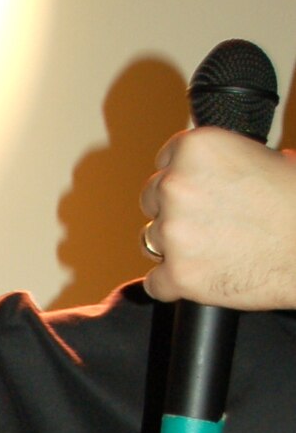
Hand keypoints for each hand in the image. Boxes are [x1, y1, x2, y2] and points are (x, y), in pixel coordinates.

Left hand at [140, 128, 295, 308]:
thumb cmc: (295, 202)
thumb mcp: (263, 157)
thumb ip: (225, 162)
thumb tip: (213, 173)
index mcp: (196, 148)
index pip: (165, 160)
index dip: (181, 177)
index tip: (196, 189)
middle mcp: (177, 185)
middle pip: (152, 199)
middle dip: (173, 210)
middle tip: (206, 221)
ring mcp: (174, 232)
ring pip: (151, 240)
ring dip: (172, 246)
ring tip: (209, 249)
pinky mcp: (178, 274)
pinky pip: (155, 283)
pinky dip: (171, 284)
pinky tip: (194, 278)